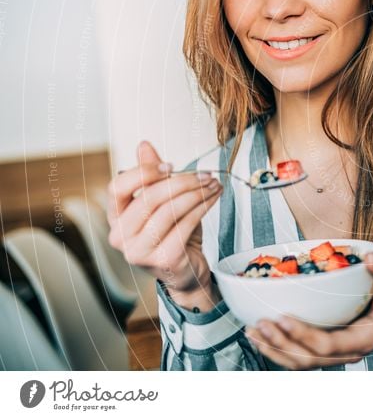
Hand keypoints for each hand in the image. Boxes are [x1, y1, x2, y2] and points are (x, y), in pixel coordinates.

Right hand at [106, 141, 222, 307]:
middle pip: (149, 197)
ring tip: (213, 184)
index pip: (117, 187)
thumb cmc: (173, 234)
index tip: (171, 165)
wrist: (186, 273)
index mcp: (115, 218)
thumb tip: (144, 145)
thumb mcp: (162, 203)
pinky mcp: (163, 259)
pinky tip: (213, 198)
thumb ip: (152, 176)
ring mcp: (139, 251)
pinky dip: (203, 207)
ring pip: (170, 210)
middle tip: (205, 175)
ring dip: (196, 193)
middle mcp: (120, 236)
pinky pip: (185, 224)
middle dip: (182, 181)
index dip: (143, 172)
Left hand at [245, 252, 372, 369]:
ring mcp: (333, 353)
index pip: (329, 345)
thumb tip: (369, 258)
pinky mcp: (322, 349)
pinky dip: (276, 348)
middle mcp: (346, 352)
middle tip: (260, 323)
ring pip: (299, 363)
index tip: (283, 317)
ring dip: (273, 349)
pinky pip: (297, 356)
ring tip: (252, 330)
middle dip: (281, 344)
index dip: (303, 335)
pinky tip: (259, 335)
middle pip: (308, 359)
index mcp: (364, 338)